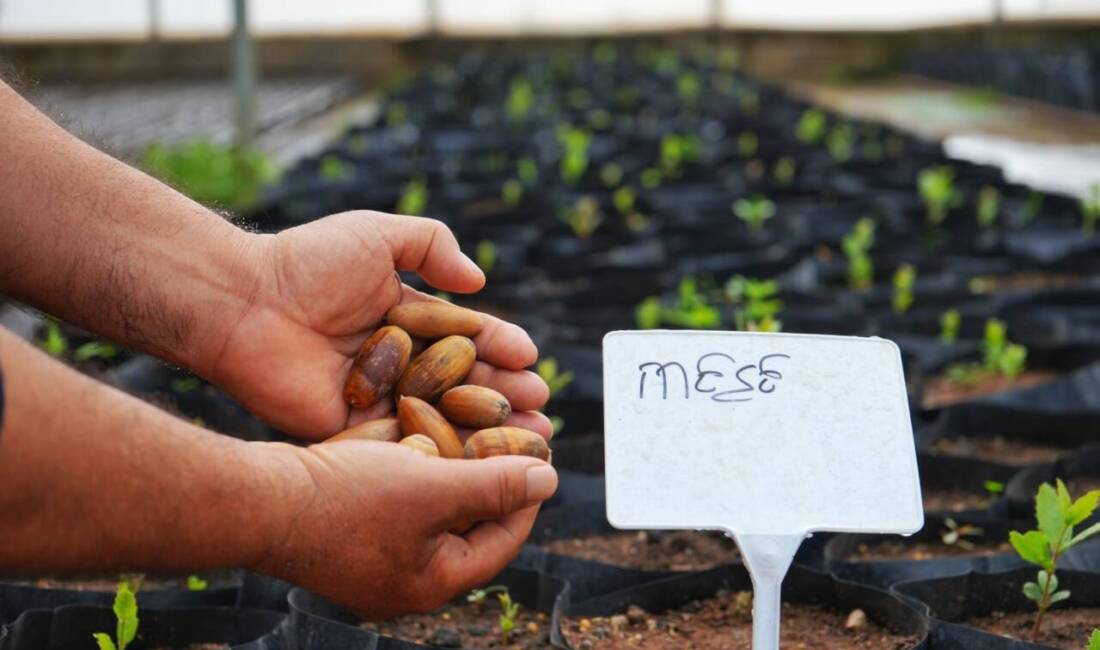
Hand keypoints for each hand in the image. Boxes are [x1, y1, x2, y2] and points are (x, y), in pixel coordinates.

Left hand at [206, 211, 550, 440]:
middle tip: (540, 407)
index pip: (464, 335)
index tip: (530, 357)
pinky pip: (402, 441)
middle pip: (461, 381)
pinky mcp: (351, 429)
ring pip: (441, 415)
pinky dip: (441, 451)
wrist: (243, 302)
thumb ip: (432, 245)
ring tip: (527, 436)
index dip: (498, 346)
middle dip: (503, 393)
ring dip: (485, 428)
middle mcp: (396, 359)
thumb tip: (478, 281)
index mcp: (405, 317)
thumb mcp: (377, 234)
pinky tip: (477, 461)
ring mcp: (375, 397)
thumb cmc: (307, 262)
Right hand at [257, 439, 557, 617]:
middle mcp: (406, 580)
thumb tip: (550, 479)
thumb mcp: (430, 487)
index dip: (526, 495)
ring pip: (434, 512)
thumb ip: (493, 485)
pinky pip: (400, 505)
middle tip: (509, 439)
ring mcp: (375, 561)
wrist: (258, 500)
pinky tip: (420, 437)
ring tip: (470, 431)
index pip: (502, 541)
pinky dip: (416, 472)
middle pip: (469, 528)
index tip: (539, 455)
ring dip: (453, 471)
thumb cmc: (346, 497)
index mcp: (434, 582)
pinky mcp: (349, 536)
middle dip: (489, 480)